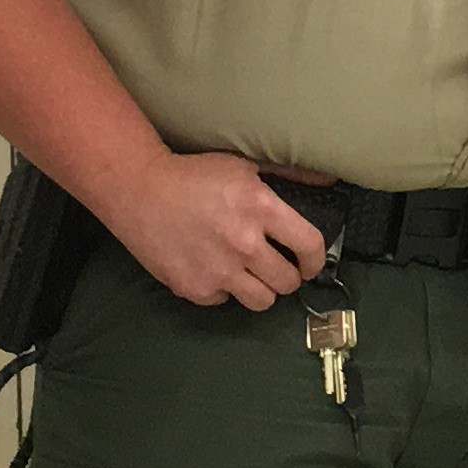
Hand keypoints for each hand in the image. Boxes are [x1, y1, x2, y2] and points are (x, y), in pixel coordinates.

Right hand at [102, 150, 327, 310]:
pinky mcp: (196, 288)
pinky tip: (212, 269)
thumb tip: (328, 180)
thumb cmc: (194, 176)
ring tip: (250, 275)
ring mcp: (219, 270)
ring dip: (261, 289)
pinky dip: (223, 290)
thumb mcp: (244, 166)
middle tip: (277, 268)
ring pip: (262, 301)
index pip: (310, 246)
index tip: (310, 263)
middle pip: (288, 282)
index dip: (316, 260)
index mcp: (261, 208)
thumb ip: (289, 175)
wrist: (139, 192)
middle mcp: (244, 243)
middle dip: (288, 276)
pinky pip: (225, 301)